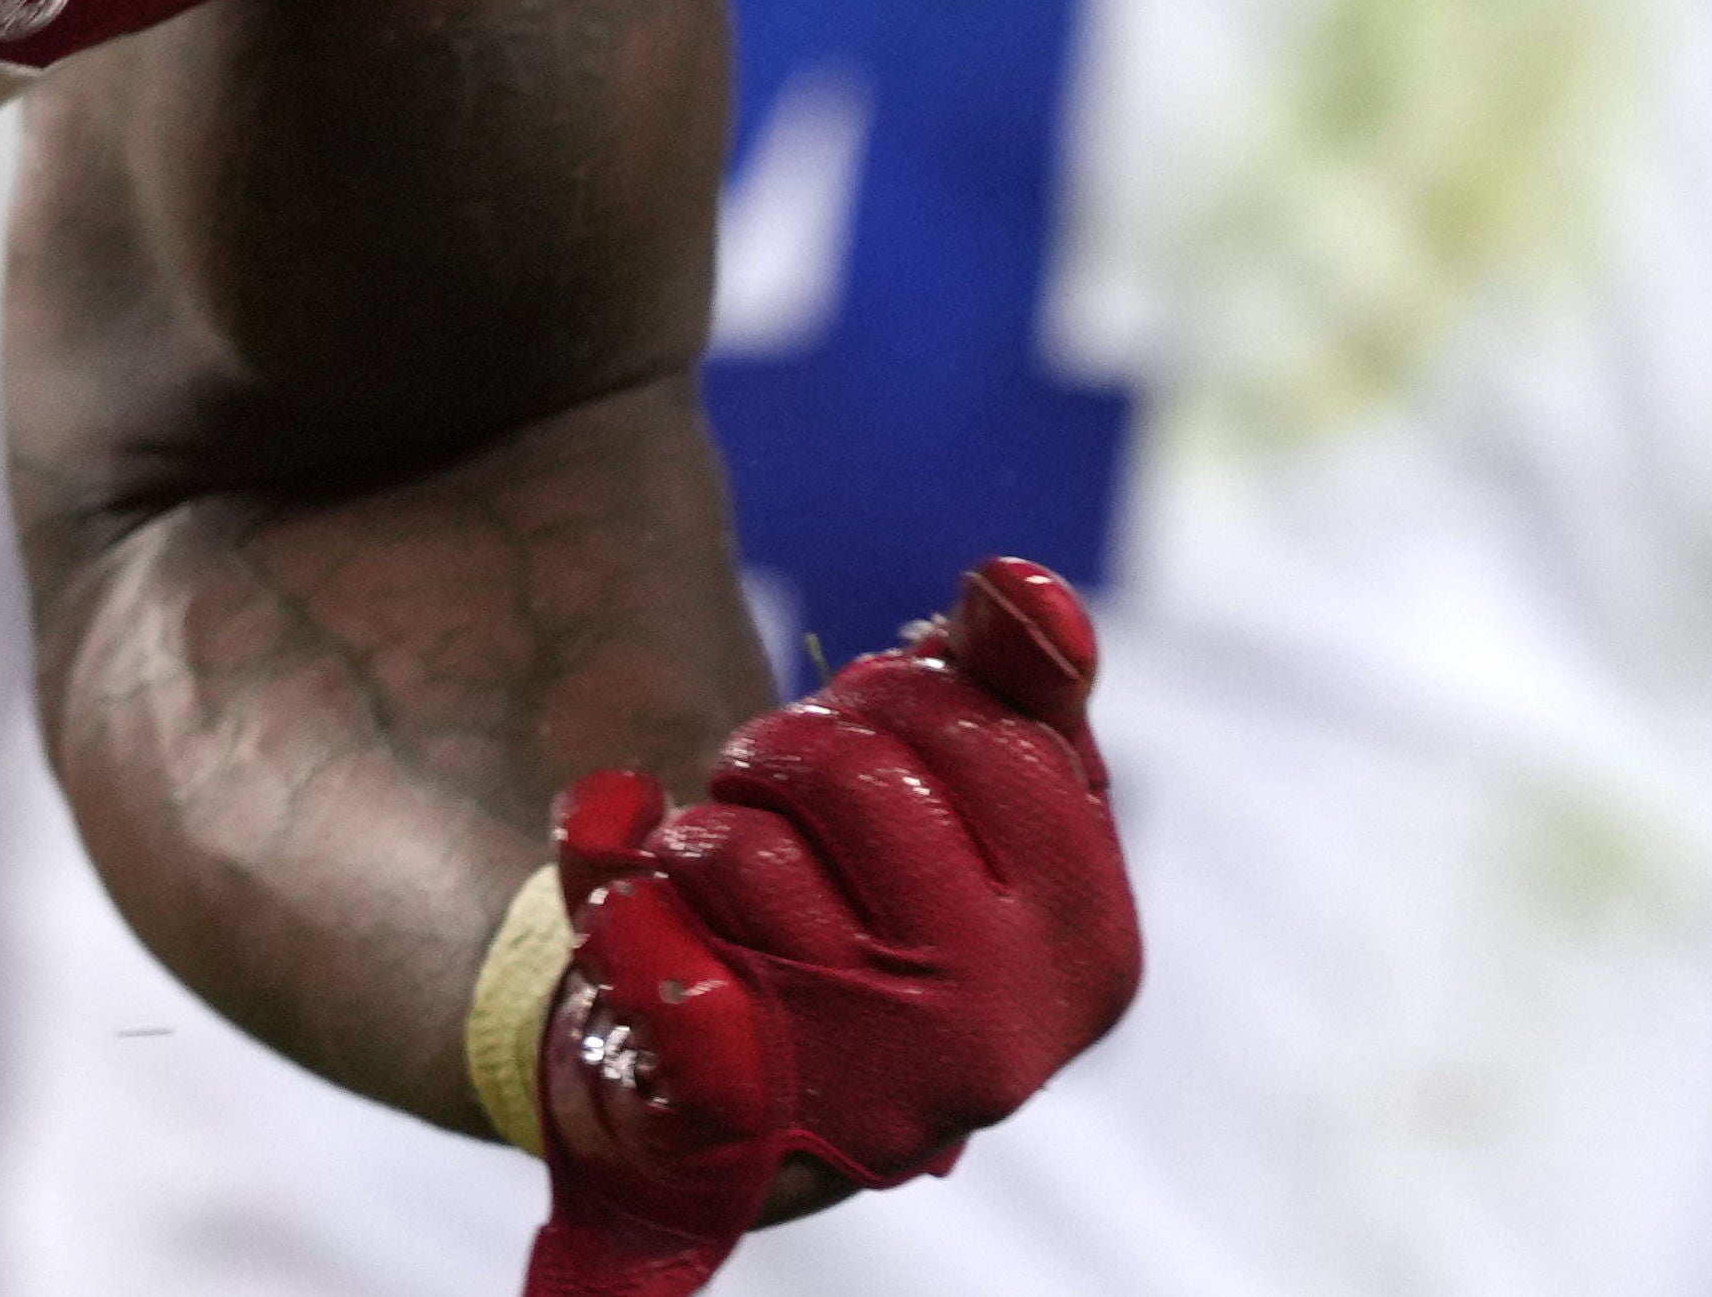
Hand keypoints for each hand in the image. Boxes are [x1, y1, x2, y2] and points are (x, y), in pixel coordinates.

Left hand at [520, 561, 1134, 1296]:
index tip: (860, 716)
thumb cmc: (881, 901)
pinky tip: (626, 904)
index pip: (998, 736)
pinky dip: (622, 913)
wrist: (751, 1085)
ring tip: (712, 862)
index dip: (898, 694)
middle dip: (786, 746)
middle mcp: (1002, 1031)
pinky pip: (670, 980)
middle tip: (766, 783)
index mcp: (1089, 945)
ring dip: (701, 827)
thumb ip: (1013, 676)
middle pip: (860, 775)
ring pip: (746, 854)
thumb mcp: (971, 790)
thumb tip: (1018, 584)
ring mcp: (877, 1087)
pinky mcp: (749, 1126)